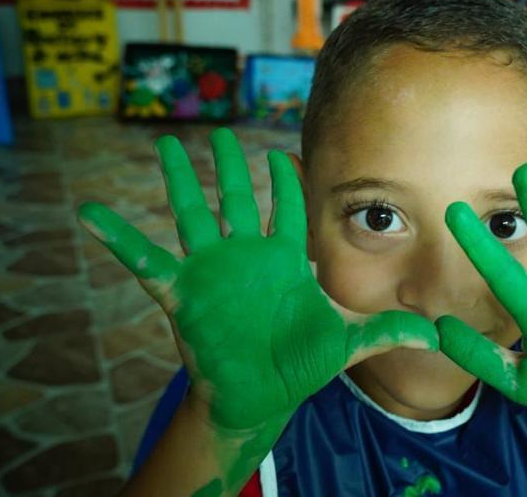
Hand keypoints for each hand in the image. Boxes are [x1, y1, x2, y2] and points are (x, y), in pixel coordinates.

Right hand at [78, 128, 437, 432]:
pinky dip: (119, 239)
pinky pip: (145, 261)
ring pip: (191, 215)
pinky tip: (90, 213)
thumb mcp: (346, 343)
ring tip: (166, 145)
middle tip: (218, 130)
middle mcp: (245, 256)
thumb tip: (436, 333)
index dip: (285, 179)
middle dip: (226, 165)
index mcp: (284, 258)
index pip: (285, 207)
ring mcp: (211, 271)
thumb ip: (386, 331)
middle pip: (233, 198)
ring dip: (178, 181)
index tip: (283, 150)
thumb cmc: (301, 364)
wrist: (261, 395)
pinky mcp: (181, 293)